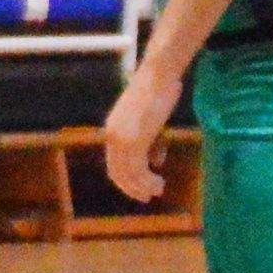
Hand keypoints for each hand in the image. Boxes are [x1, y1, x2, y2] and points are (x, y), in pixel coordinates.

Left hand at [100, 62, 185, 205]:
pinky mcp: (133, 140)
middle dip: (132, 187)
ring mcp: (121, 139)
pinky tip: (159, 183)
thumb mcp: (152, 121)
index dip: (126, 179)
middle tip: (147, 197)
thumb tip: (155, 163)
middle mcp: (112, 136)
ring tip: (158, 190)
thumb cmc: (159, 91)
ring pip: (128, 174)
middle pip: (117, 172)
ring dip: (143, 186)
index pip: (114, 163)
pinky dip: (147, 181)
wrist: (159, 74)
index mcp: (113, 129)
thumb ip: (151, 142)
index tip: (140, 188)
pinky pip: (138, 169)